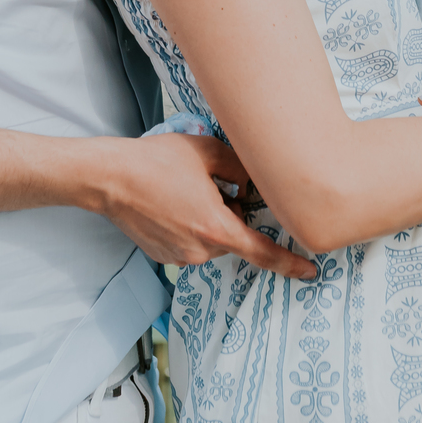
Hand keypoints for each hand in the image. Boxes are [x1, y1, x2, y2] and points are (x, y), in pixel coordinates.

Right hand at [98, 132, 317, 277]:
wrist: (111, 178)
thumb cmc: (157, 161)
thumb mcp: (208, 152)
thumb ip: (240, 169)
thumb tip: (251, 184)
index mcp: (215, 228)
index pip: (262, 252)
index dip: (289, 262)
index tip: (310, 270)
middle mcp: (200, 250)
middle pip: (234, 236)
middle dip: (232, 213)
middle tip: (209, 183)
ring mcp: (180, 257)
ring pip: (212, 239)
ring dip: (210, 218)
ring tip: (184, 189)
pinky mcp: (164, 256)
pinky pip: (191, 243)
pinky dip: (190, 225)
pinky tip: (172, 202)